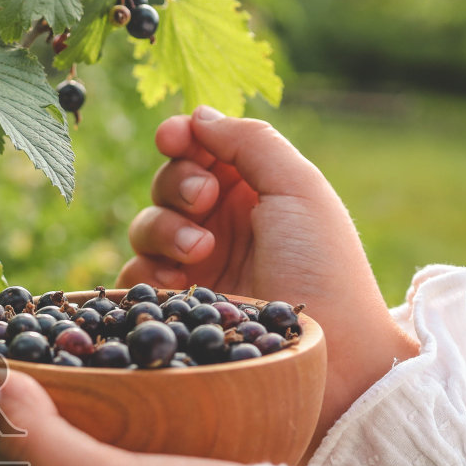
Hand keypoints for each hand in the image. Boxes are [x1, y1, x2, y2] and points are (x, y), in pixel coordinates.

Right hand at [119, 106, 418, 441]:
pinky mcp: (179, 306)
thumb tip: (198, 114)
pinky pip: (135, 277)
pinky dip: (148, 270)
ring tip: (201, 251)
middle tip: (204, 202)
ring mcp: (197, 266)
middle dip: (178, 185)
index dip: (180, 138)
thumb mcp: (299, 188)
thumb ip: (249, 143)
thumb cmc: (324, 266)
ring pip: (145, 225)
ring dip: (165, 229)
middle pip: (167, 182)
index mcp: (254, 188)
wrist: (329, 351)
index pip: (200, 149)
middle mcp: (222, 222)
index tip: (173, 139)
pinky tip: (179, 280)